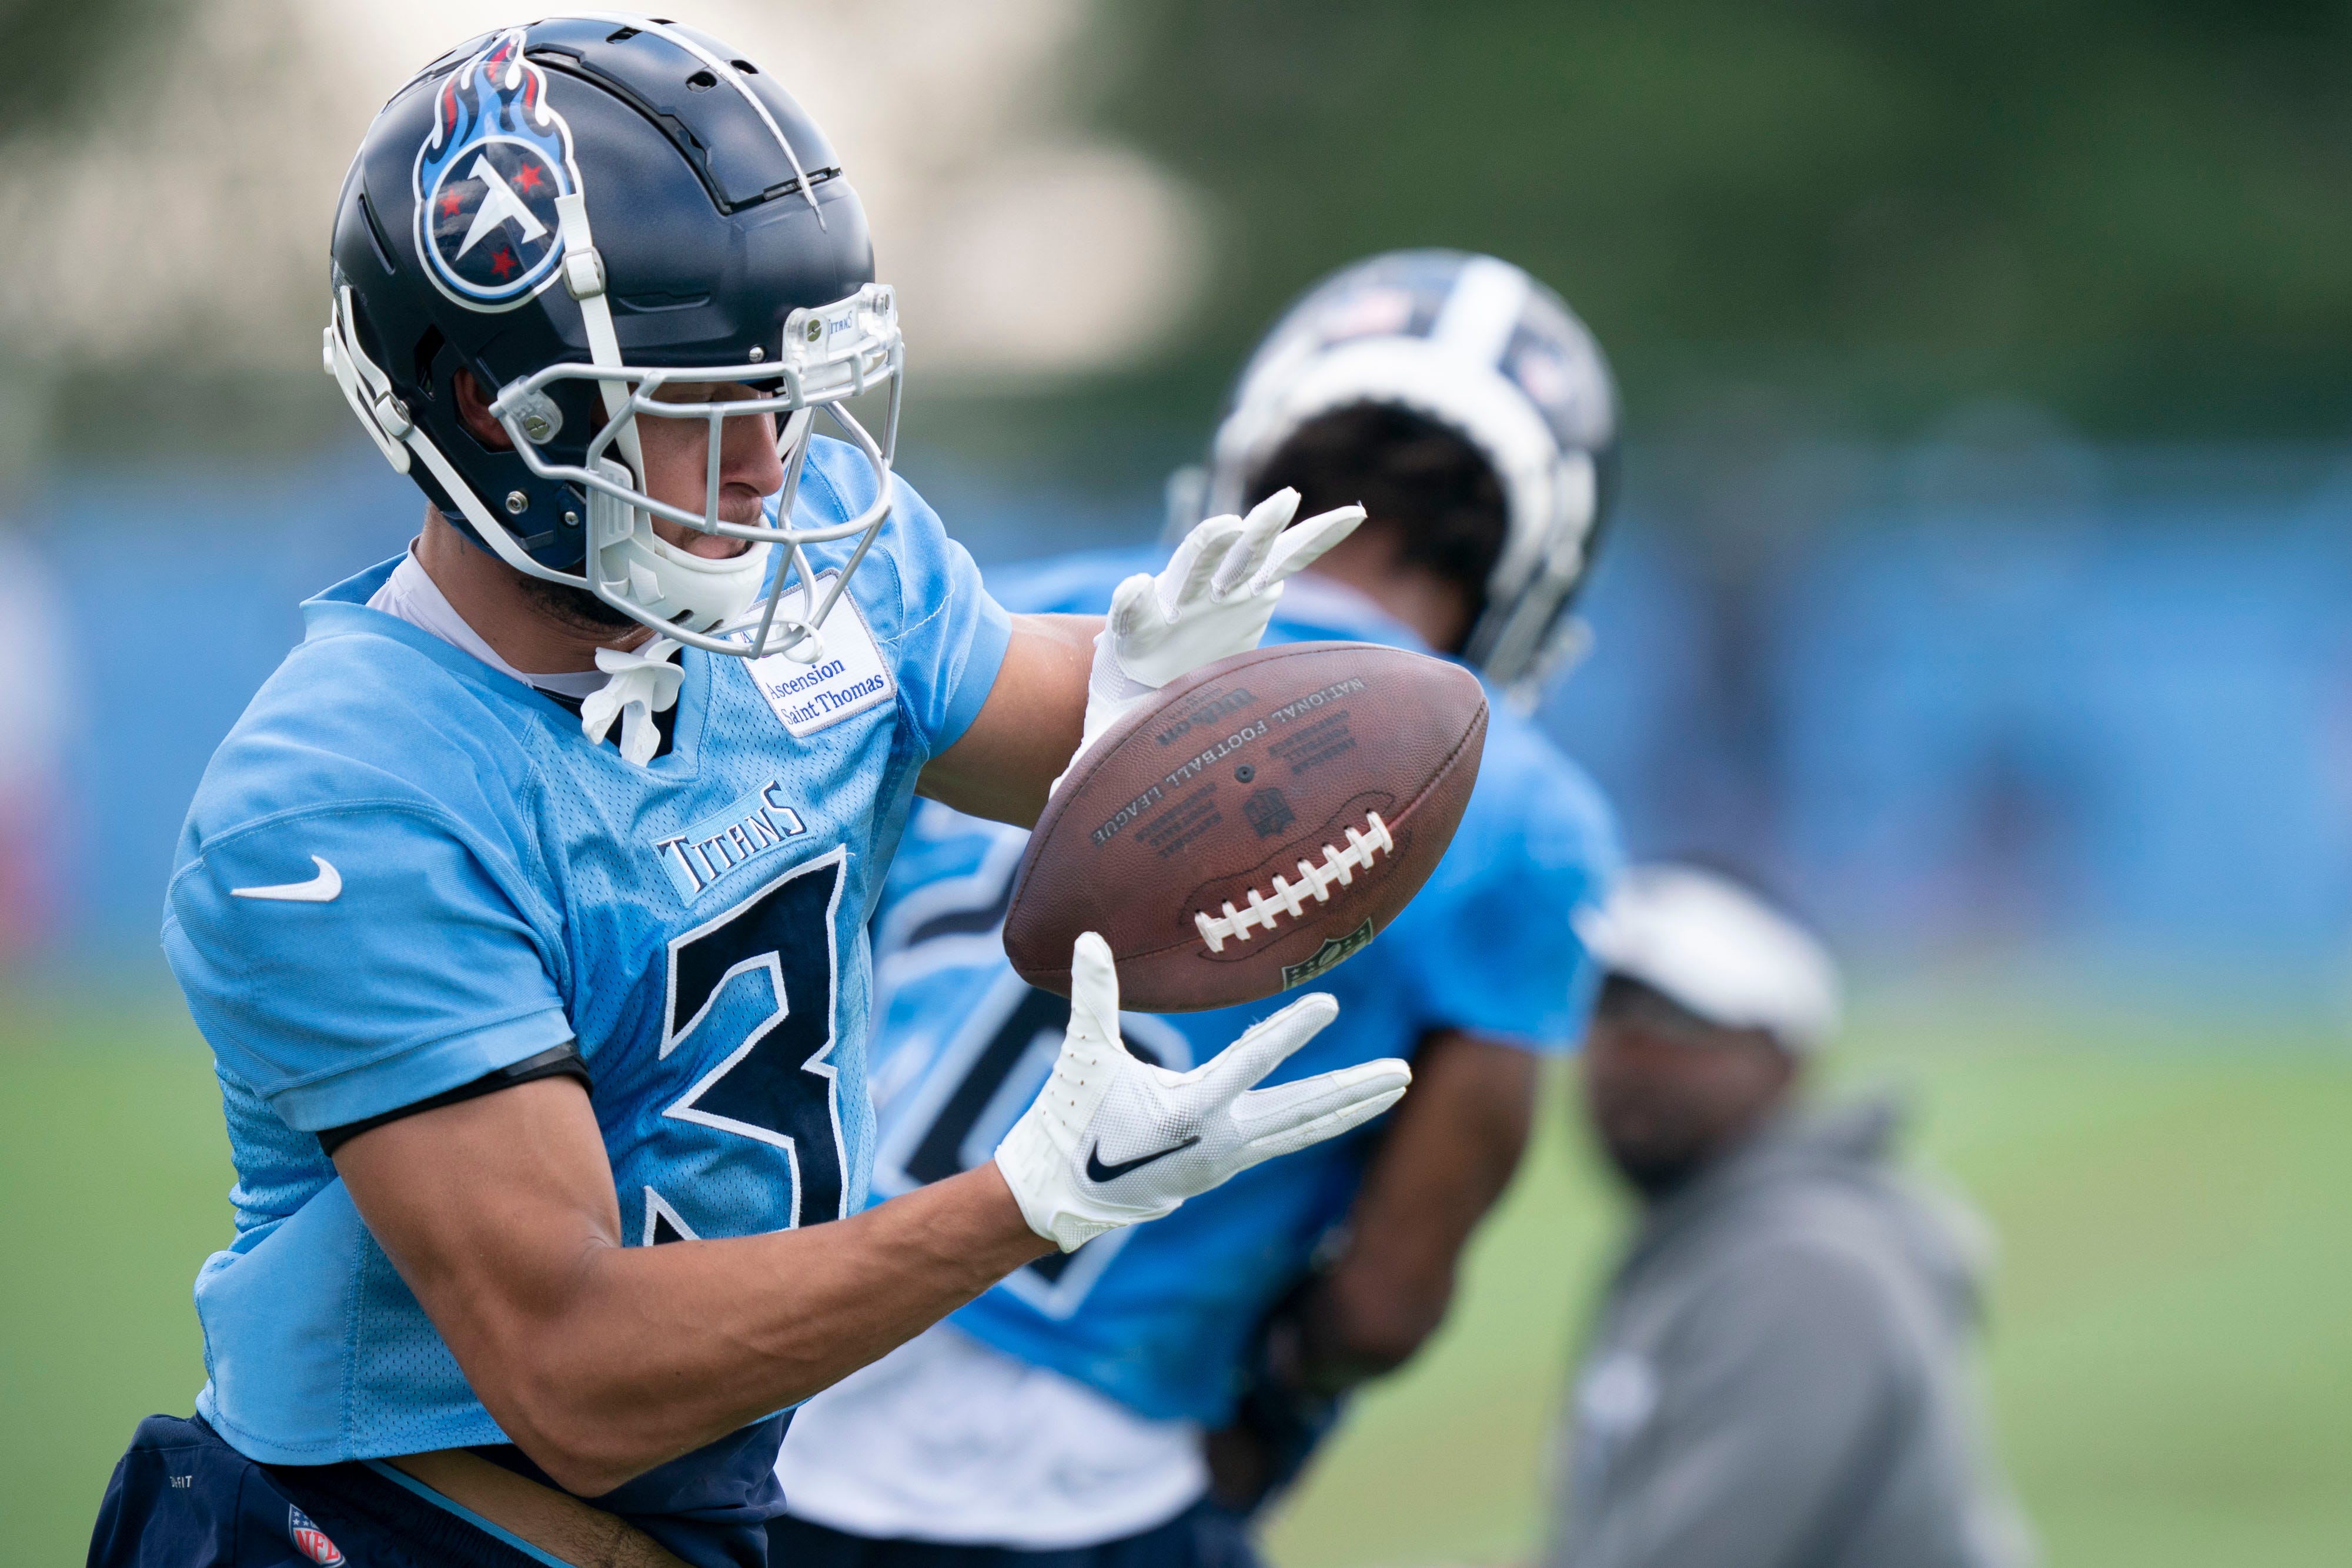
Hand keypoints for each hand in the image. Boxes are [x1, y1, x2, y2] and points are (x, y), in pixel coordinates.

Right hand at [994, 932, 1409, 1250]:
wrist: (1061, 1195)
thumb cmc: (1071, 1120)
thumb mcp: (1082, 1056)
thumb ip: (1092, 997)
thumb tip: (1089, 937)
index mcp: (1188, 1110)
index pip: (1250, 1061)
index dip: (1290, 1030)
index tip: (1330, 1004)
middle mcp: (1220, 1139)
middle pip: (1303, 1110)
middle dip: (1356, 1090)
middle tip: (1405, 1072)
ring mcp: (1228, 1158)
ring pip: (1303, 1128)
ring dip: (1351, 1106)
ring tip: (1397, 1087)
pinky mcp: (1227, 1166)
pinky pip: (1286, 1138)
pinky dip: (1319, 1121)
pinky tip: (1345, 1107)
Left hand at [1056, 489, 1363, 787]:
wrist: (1153, 677)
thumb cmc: (1130, 709)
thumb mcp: (1110, 732)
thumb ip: (1090, 758)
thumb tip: (1059, 795)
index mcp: (1140, 636)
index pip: (1132, 612)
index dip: (1133, 602)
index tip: (1134, 589)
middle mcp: (1180, 604)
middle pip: (1190, 570)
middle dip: (1205, 550)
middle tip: (1226, 528)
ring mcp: (1219, 589)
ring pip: (1242, 552)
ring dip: (1264, 529)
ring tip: (1287, 501)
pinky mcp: (1252, 585)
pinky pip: (1288, 556)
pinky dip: (1317, 536)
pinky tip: (1354, 514)